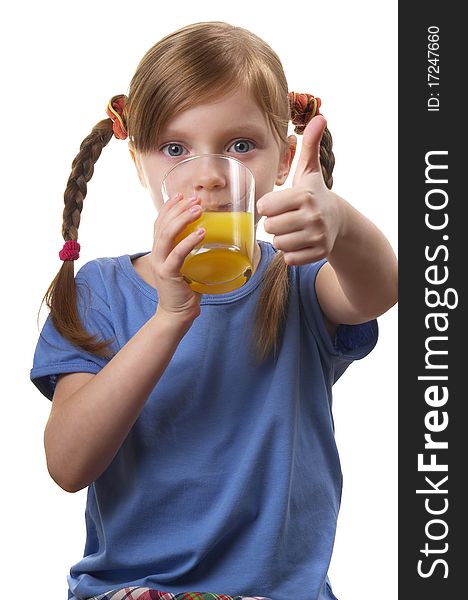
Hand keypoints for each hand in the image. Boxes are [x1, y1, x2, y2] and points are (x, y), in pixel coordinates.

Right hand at [150, 193, 205, 324]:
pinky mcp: (168, 274)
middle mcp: (157, 254)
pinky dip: (189, 241)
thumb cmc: (185, 290)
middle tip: (195, 199)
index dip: (169, 207)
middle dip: (178, 208)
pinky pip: (177, 254)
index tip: (181, 195)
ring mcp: (161, 263)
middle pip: (163, 224)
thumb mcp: (187, 265)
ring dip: (183, 219)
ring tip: (198, 210)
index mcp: (160, 250)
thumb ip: (191, 252)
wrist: (176, 314)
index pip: (160, 222)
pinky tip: (201, 232)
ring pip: (167, 234)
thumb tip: (211, 236)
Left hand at [257, 115, 342, 265]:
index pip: (265, 206)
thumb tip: (320, 116)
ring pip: (278, 243)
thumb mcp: (309, 171)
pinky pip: (289, 258)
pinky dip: (291, 253)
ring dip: (281, 238)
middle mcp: (312, 216)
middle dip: (274, 223)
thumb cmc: (314, 194)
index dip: (268, 206)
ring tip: (292, 229)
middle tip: (286, 217)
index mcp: (304, 195)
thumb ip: (309, 146)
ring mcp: (316, 236)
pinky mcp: (318, 253)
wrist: (338, 220)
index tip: (278, 203)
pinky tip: (299, 241)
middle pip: (270, 226)